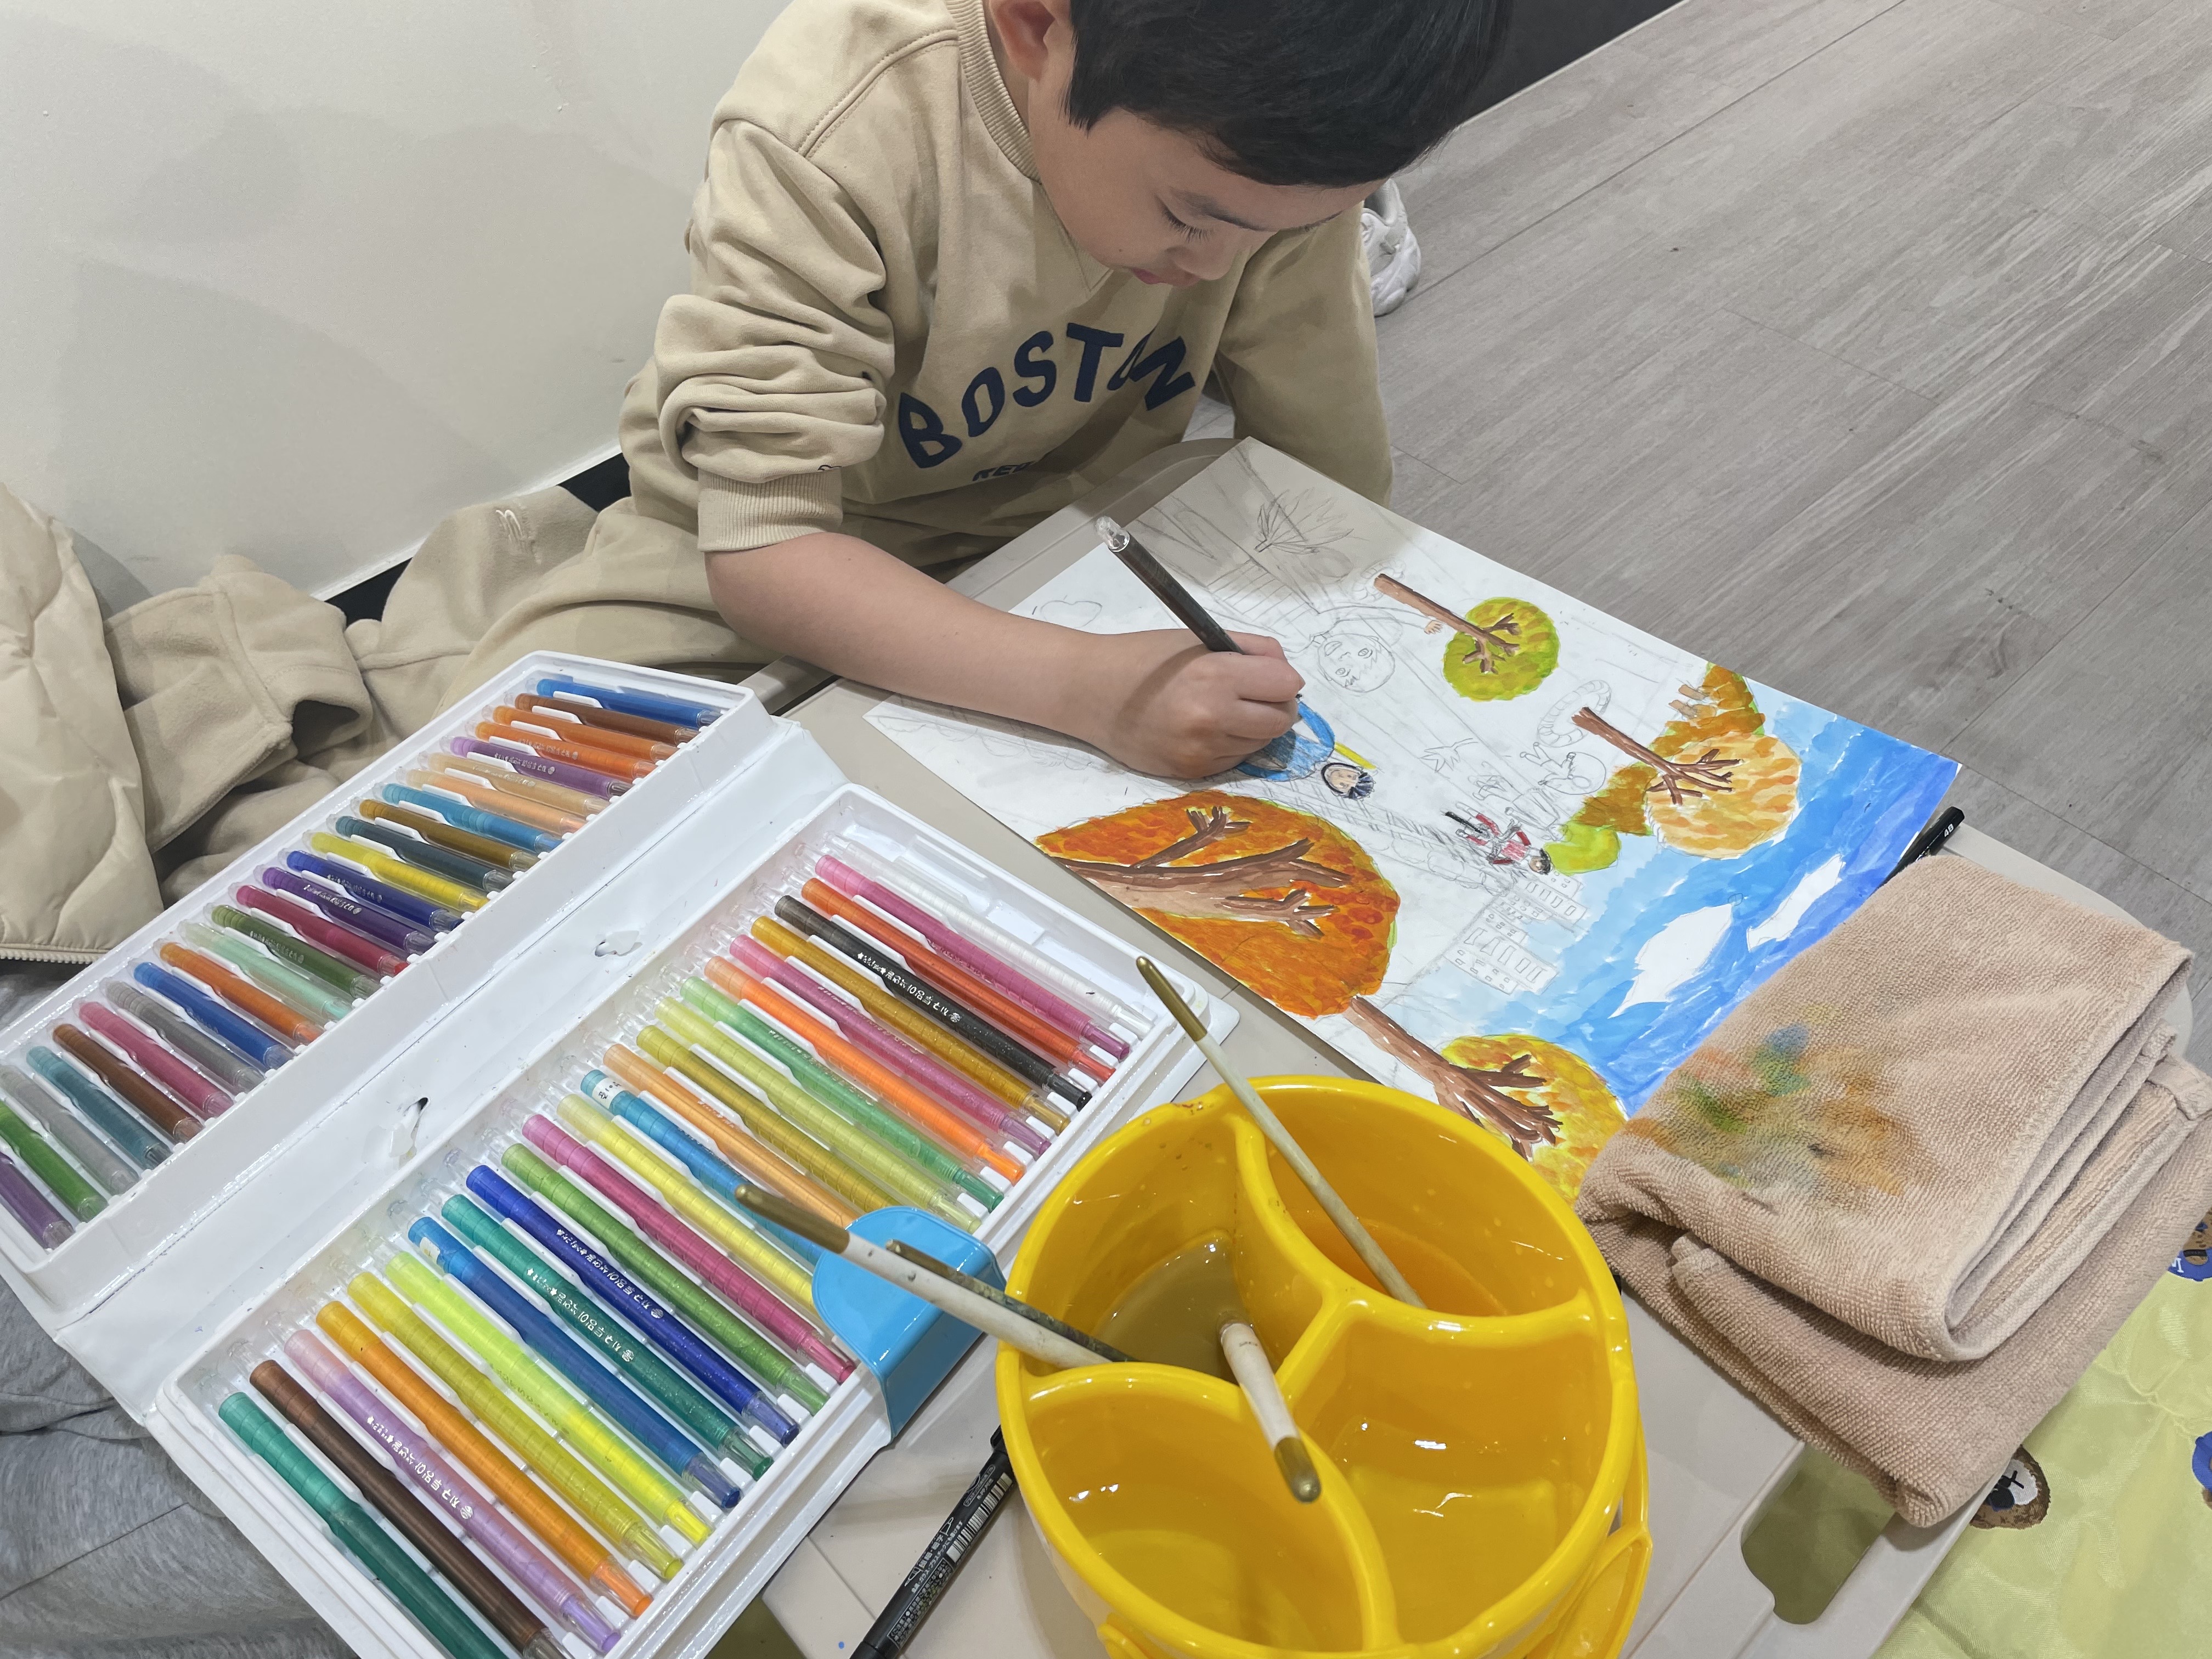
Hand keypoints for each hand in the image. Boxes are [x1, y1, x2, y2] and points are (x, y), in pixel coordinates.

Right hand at [1056, 630, 1304, 778]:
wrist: (1089, 692)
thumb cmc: (1144, 658)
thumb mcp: (1198, 640)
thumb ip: (1250, 651)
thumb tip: (1288, 674)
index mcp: (1215, 675)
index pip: (1287, 685)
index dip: (1282, 678)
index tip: (1268, 676)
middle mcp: (1212, 718)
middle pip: (1281, 720)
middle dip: (1276, 705)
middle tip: (1255, 694)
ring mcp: (1201, 750)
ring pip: (1260, 743)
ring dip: (1253, 727)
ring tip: (1223, 710)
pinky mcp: (1191, 771)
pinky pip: (1234, 759)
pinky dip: (1229, 744)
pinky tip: (1204, 728)